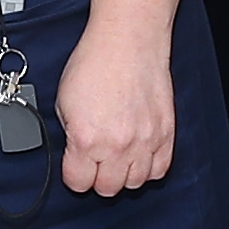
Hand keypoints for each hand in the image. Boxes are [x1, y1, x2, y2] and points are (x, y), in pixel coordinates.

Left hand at [57, 23, 175, 195]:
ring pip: (135, 183)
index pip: (78, 183)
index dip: (74, 175)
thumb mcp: (63, 100)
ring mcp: (145, 140)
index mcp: (86, 138)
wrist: (128, 40)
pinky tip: (139, 156)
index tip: (75, 167)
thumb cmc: (96, 62)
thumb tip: (74, 149)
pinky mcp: (165, 133)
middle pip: (107, 188)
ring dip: (124, 174)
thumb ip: (69, 133)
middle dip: (98, 177)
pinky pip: (160, 169)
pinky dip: (148, 167)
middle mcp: (117, 145)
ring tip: (118, 158)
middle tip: (96, 162)